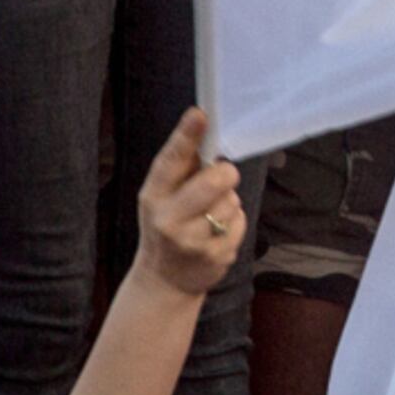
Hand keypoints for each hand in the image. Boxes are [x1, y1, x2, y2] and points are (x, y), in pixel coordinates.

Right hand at [135, 107, 247, 297]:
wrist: (165, 280)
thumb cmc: (166, 225)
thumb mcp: (161, 197)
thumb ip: (180, 168)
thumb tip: (201, 126)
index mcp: (153, 196)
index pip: (170, 162)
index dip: (186, 136)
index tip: (200, 115)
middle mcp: (169, 220)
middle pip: (214, 181)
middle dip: (225, 174)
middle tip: (224, 175)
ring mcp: (193, 242)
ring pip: (231, 202)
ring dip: (228, 202)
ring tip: (212, 213)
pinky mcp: (216, 257)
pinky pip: (240, 222)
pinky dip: (235, 222)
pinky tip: (218, 232)